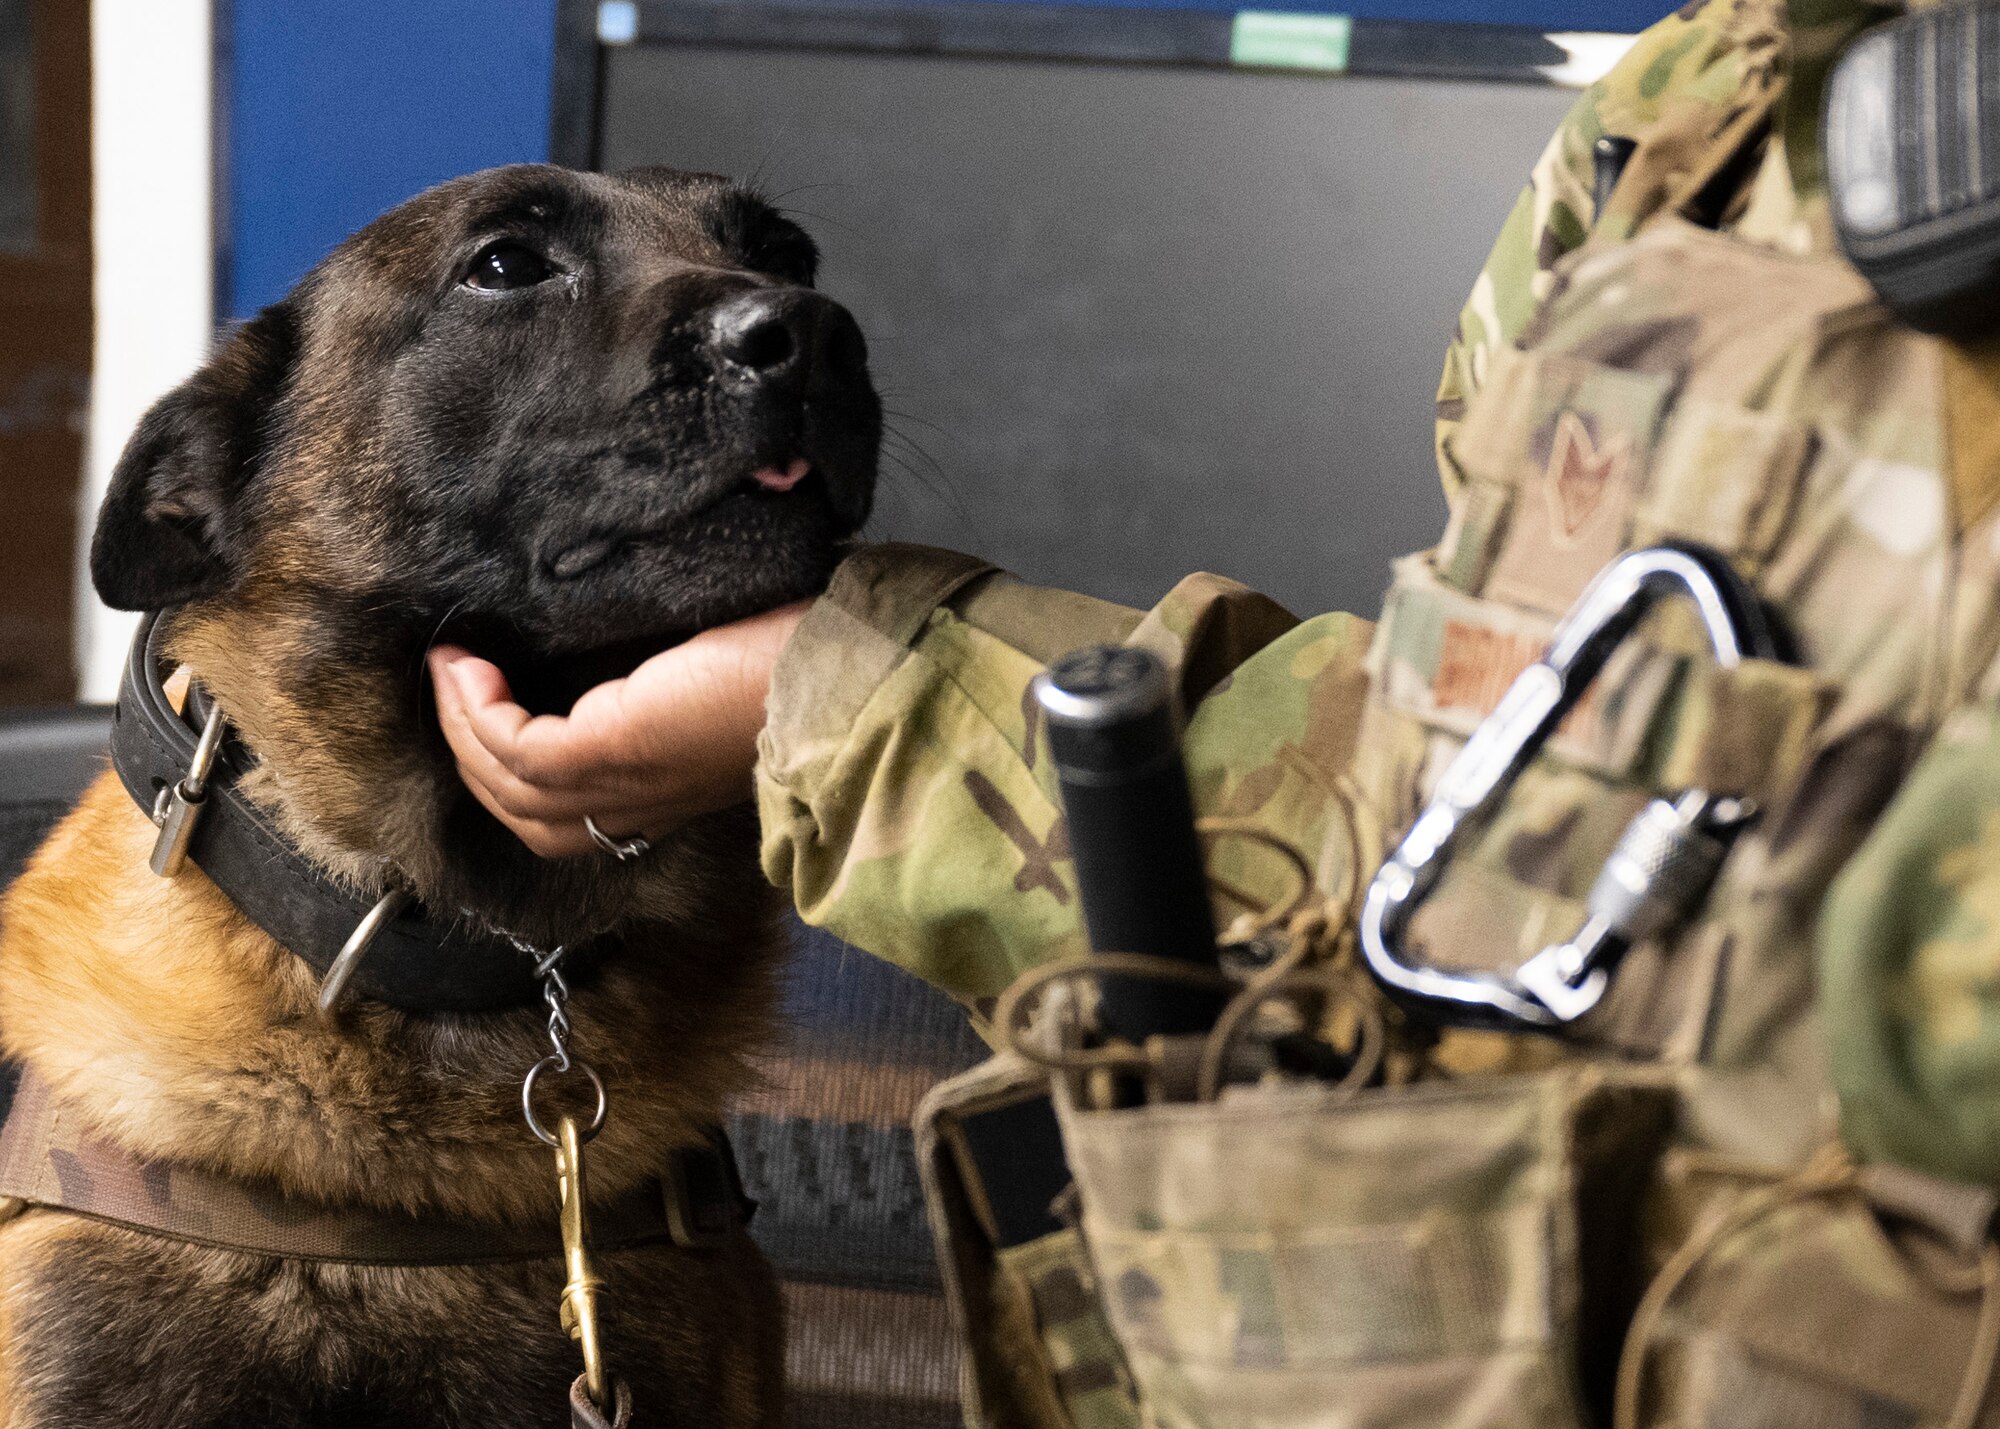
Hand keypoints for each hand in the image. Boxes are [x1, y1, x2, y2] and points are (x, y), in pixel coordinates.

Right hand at [428, 602, 808, 857]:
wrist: (843, 664)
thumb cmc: (797, 653)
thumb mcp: (713, 673)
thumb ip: (667, 677)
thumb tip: (625, 635)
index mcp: (668, 792)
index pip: (569, 817)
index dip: (512, 768)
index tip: (486, 701)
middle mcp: (643, 804)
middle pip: (529, 816)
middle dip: (472, 753)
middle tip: (450, 684)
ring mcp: (628, 783)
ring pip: (511, 785)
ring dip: (462, 725)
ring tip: (449, 670)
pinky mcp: (617, 747)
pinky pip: (518, 750)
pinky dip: (479, 712)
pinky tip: (469, 669)